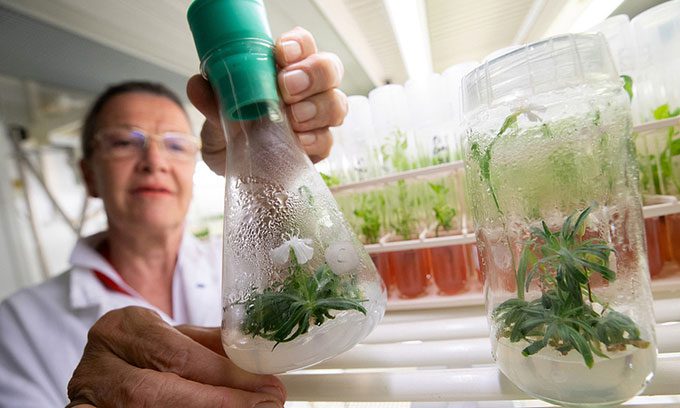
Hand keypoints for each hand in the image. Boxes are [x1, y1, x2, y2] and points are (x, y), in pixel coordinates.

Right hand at [67, 307, 285, 407]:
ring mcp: (90, 395)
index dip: (226, 376)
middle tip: (263, 404)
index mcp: (123, 326)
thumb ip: (208, 348)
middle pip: (161, 389)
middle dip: (219, 401)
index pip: (179, 355)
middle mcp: (99, 361)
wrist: (104, 372)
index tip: (266, 387)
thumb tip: (256, 367)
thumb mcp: (174, 340)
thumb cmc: (145, 351)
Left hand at [187, 26, 347, 174]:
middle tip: (287, 88)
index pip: (302, 45)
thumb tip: (198, 85)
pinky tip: (299, 142)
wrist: (230, 166)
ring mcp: (317, 118)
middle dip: (313, 74)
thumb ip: (212, 98)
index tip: (281, 53)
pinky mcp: (318, 147)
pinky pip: (328, 140)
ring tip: (294, 118)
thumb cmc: (230, 129)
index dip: (299, 45)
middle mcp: (307, 90)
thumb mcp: (215, 112)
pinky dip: (315, 140)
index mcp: (283, 68)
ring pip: (336, 103)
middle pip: (329, 69)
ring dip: (317, 108)